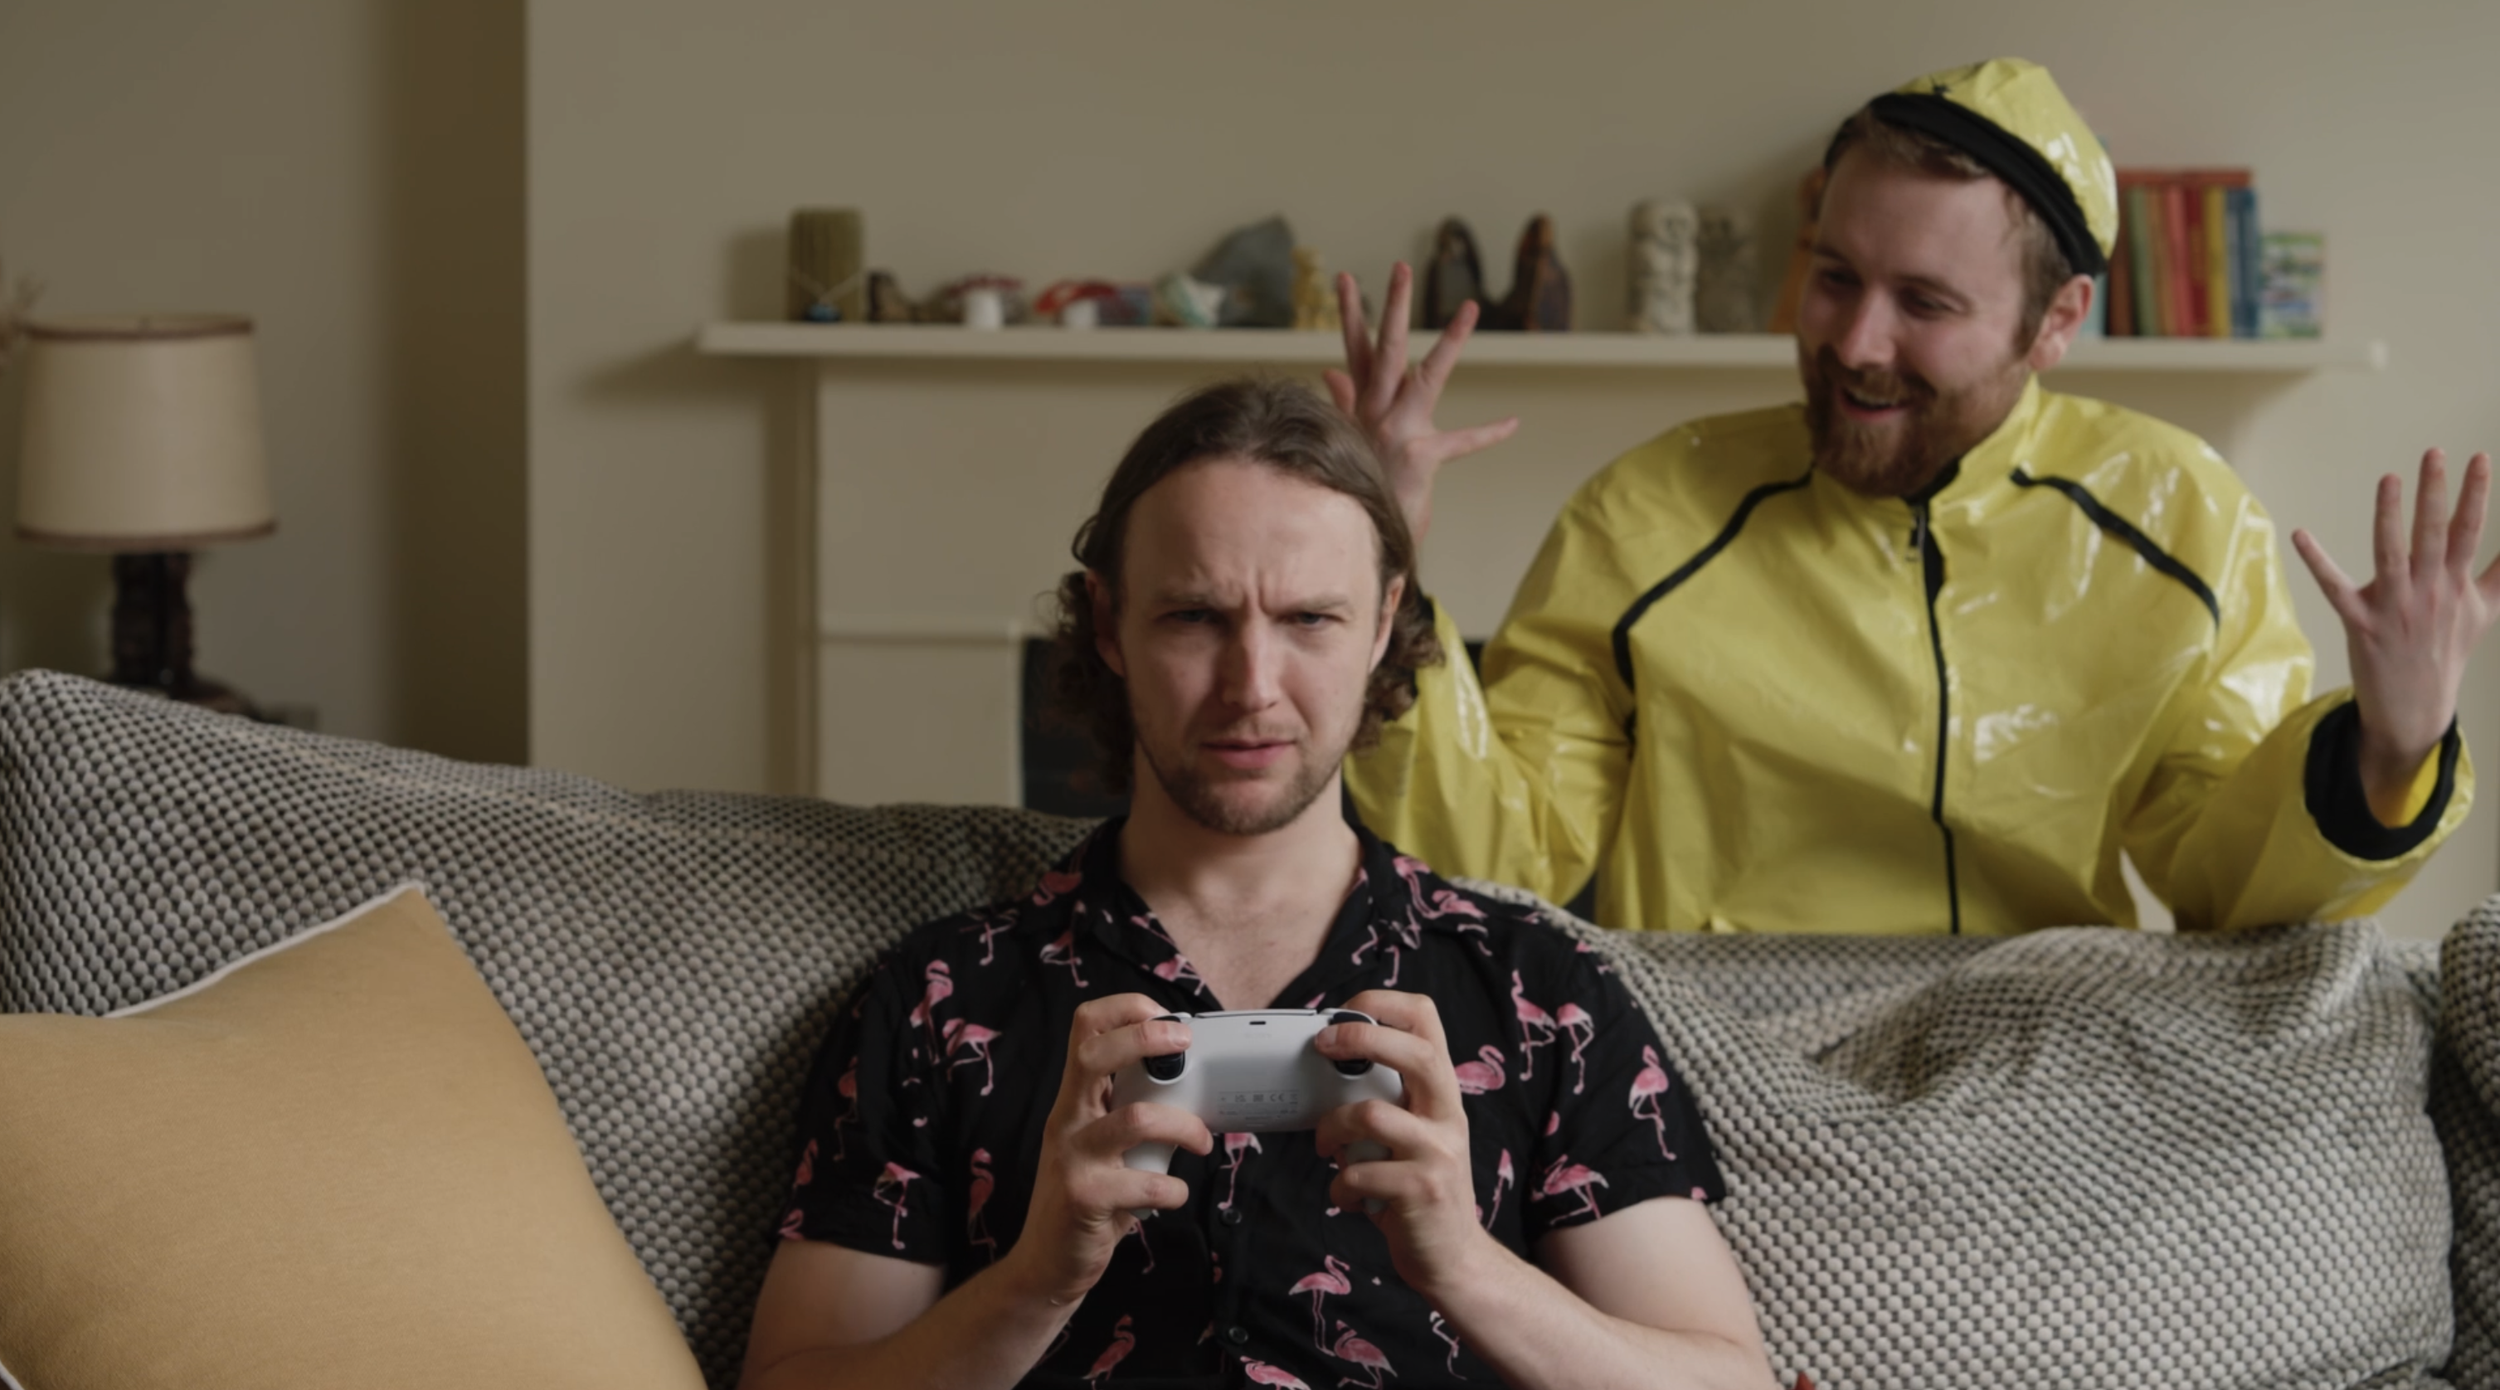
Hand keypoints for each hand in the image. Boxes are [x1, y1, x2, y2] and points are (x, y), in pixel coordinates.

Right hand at [1002, 997, 1210, 1306]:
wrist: (1046, 1264)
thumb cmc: (1087, 1196)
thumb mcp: (1099, 1143)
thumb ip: (1127, 1111)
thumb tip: (1189, 1083)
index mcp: (1074, 1099)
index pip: (1084, 1027)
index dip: (1126, 1009)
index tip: (1168, 1018)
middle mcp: (1066, 1120)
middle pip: (1094, 1055)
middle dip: (1145, 1037)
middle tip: (1185, 1043)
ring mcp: (1072, 1158)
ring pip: (1134, 1119)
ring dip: (1183, 1126)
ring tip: (1202, 1142)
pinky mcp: (1084, 1198)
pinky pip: (1145, 1184)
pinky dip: (1174, 1190)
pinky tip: (1174, 1196)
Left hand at [1313, 990, 1493, 1299]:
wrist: (1453, 1257)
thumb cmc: (1418, 1188)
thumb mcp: (1412, 1134)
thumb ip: (1385, 1101)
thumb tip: (1327, 1071)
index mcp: (1442, 1093)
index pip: (1427, 1020)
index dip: (1383, 1003)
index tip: (1344, 1012)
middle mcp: (1449, 1116)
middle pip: (1416, 1053)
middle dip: (1362, 1038)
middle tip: (1323, 1046)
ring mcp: (1439, 1153)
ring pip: (1371, 1115)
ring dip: (1331, 1129)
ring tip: (1325, 1146)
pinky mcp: (1421, 1191)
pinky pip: (1358, 1174)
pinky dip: (1338, 1187)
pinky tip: (1346, 1197)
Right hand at [1324, 263, 1519, 544]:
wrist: (1364, 534)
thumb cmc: (1365, 483)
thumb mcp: (1349, 439)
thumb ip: (1344, 402)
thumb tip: (1330, 372)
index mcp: (1360, 406)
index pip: (1354, 350)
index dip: (1350, 312)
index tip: (1346, 276)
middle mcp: (1375, 412)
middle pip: (1384, 349)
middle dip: (1393, 307)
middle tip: (1400, 267)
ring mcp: (1397, 431)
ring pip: (1427, 376)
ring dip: (1451, 342)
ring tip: (1469, 309)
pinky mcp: (1420, 455)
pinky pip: (1461, 442)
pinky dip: (1487, 433)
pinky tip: (1512, 422)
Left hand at [2292, 448, 2499, 823]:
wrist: (2417, 708)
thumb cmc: (2447, 650)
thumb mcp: (2484, 611)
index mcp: (2456, 584)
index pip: (2468, 531)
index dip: (2474, 493)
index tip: (2478, 456)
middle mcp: (2429, 592)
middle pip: (2432, 534)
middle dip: (2434, 493)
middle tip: (2434, 452)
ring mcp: (2395, 608)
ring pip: (2391, 554)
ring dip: (2389, 516)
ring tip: (2390, 478)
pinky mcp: (2361, 623)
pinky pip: (2335, 588)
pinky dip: (2318, 561)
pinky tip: (2300, 534)